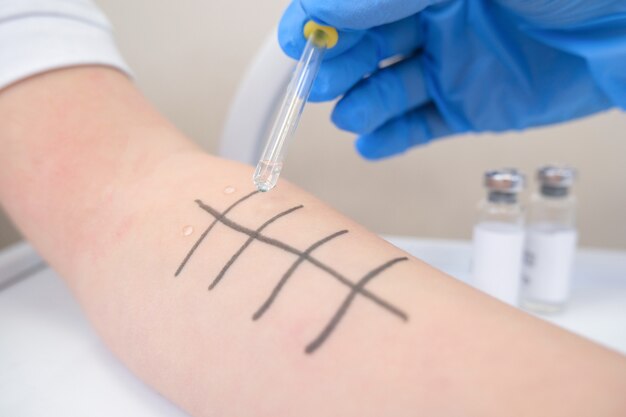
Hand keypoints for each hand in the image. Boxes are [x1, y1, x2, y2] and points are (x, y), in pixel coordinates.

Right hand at [278, 0, 625, 158]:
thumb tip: (324, 9)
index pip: (353, 1)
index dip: (319, 20)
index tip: (297, 43)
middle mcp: (433, 17)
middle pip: (364, 45)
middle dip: (338, 66)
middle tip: (320, 85)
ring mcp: (451, 63)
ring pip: (388, 88)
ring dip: (362, 104)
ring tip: (352, 115)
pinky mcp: (471, 105)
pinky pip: (421, 123)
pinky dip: (393, 136)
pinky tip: (372, 142)